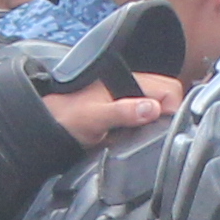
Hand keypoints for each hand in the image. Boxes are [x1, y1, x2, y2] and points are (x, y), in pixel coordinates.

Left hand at [47, 69, 180, 151]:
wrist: (46, 126)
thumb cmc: (65, 117)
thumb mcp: (94, 117)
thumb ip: (122, 112)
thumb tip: (151, 109)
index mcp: (129, 80)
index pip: (169, 89)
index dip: (173, 109)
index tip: (166, 128)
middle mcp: (132, 87)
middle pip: (168, 97)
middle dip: (168, 116)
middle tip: (157, 135)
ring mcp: (128, 100)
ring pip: (158, 107)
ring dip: (157, 123)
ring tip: (146, 138)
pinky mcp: (124, 113)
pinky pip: (146, 117)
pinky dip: (147, 128)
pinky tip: (137, 138)